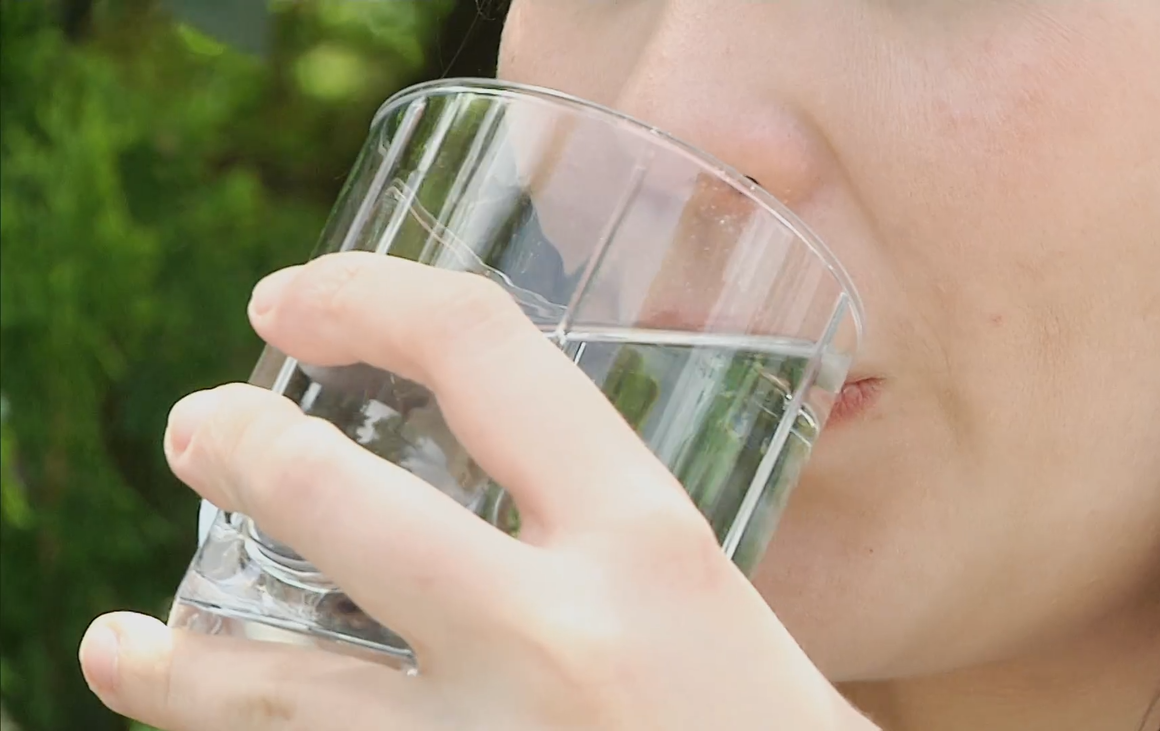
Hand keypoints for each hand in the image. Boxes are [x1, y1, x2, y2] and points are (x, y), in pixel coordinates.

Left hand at [78, 252, 871, 730]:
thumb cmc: (774, 730)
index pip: (486, 348)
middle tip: (196, 430)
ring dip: (173, 662)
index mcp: (649, 544)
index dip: (370, 293)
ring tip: (114, 641)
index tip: (291, 298)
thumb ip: (610, 548)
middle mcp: (556, 638)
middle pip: (337, 502)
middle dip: (241, 448)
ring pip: (268, 692)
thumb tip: (490, 502)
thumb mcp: (714, 605)